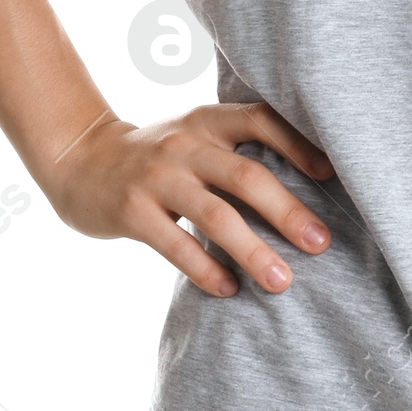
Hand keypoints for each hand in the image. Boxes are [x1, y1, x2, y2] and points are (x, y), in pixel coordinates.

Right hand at [45, 101, 334, 296]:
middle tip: (322, 244)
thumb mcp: (193, 136)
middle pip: (246, 176)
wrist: (77, 160)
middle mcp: (184, 144)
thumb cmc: (157, 156)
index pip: (261, 120)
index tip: (334, 175)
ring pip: (215, 215)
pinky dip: (206, 270)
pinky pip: (175, 245)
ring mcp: (156, 178)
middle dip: (288, 211)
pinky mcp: (131, 211)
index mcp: (206, 121)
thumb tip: (312, 182)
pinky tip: (230, 289)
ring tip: (283, 282)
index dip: (299, 145)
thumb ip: (236, 151)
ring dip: (253, 251)